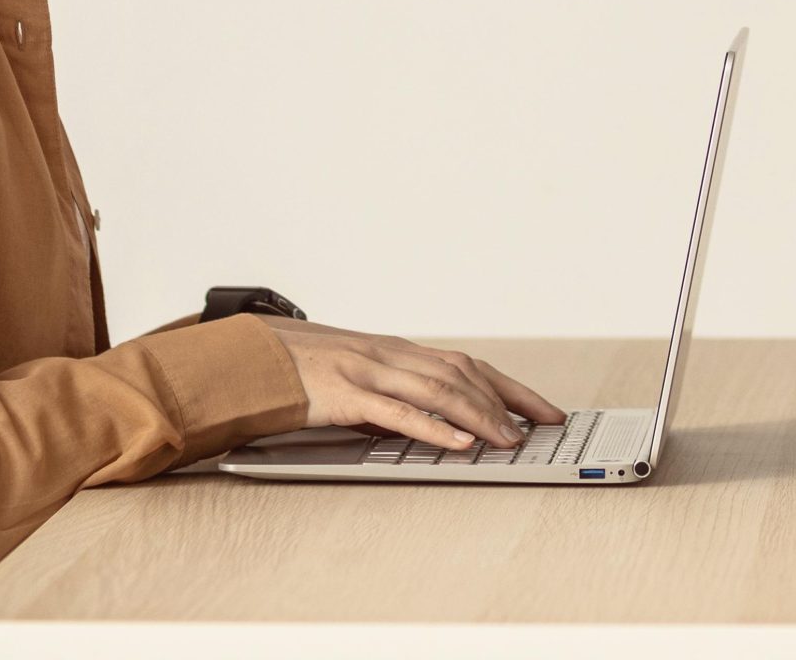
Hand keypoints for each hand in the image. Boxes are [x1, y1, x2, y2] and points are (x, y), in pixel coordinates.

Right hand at [263, 319, 565, 449]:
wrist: (251, 359)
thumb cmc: (305, 372)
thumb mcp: (359, 380)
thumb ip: (396, 396)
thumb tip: (437, 426)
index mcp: (399, 352)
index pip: (470, 365)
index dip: (512, 388)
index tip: (545, 410)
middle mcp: (392, 355)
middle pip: (464, 374)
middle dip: (508, 402)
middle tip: (540, 427)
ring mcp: (370, 371)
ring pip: (439, 390)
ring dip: (481, 415)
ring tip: (510, 438)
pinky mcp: (346, 394)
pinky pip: (398, 412)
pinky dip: (434, 428)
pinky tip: (459, 442)